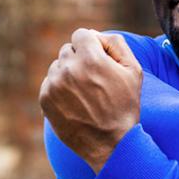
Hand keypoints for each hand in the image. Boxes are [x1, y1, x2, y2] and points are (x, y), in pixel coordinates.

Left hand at [39, 28, 142, 172]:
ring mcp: (54, 85)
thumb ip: (116, 44)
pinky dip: (59, 89)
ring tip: (84, 95)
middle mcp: (69, 69)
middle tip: (93, 82)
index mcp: (91, 58)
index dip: (92, 46)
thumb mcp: (133, 71)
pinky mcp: (45, 99)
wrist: (111, 144)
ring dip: (68, 75)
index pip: (81, 34)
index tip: (98, 60)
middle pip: (68, 50)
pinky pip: (49, 83)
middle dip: (80, 60)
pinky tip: (74, 103)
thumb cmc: (125, 107)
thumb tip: (95, 35)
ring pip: (57, 67)